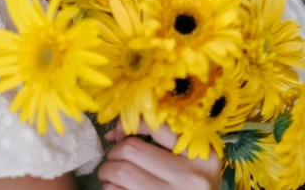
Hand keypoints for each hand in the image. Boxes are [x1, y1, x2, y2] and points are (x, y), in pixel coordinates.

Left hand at [97, 118, 221, 189]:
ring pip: (123, 172)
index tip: (118, 135)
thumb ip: (167, 145)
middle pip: (133, 150)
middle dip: (114, 152)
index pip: (155, 126)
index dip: (128, 126)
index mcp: (202, 155)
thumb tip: (117, 134)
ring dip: (107, 172)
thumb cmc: (192, 189)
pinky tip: (114, 189)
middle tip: (112, 160)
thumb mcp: (193, 165)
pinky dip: (110, 188)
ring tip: (108, 176)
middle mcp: (191, 176)